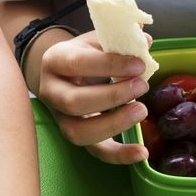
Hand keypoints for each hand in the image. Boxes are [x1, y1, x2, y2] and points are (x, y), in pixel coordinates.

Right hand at [34, 31, 151, 164]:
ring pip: (78, 132)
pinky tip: (141, 153)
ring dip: (113, 124)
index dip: (109, 65)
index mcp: (55, 61)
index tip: (139, 65)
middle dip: (112, 96)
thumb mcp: (96, 40)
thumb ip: (118, 40)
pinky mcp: (75, 135)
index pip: (77, 64)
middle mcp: (51, 92)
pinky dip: (119, 155)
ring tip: (141, 110)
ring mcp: (60, 118)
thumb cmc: (84, 54)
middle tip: (141, 86)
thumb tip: (145, 41)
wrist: (64, 72)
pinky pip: (94, 151)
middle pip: (74, 102)